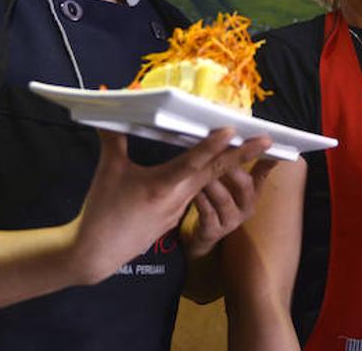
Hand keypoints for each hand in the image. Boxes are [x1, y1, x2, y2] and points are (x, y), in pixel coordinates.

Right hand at [69, 128, 270, 283]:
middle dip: (241, 155)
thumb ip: (113, 138)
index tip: (234, 131)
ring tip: (246, 148)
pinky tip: (209, 169)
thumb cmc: (101, 211)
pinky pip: (193, 194)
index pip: (195, 162)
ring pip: (205, 183)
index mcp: (162, 186)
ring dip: (225, 166)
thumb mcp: (108, 171)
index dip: (215, 146)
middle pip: (214, 172)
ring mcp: (179, 211)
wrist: (96, 254)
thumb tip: (104, 108)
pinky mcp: (174, 219)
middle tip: (266, 140)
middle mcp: (177, 198)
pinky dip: (205, 180)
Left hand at [182, 151, 277, 258]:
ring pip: (224, 198)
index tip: (264, 142)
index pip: (261, 174)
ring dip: (213, 182)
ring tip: (202, 167)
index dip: (263, 159)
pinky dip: (201, 199)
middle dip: (232, 165)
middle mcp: (246, 208)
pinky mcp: (213, 231)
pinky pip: (207, 212)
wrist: (202, 233)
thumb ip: (242, 162)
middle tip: (221, 149)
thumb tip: (256, 140)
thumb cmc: (216, 201)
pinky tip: (194, 189)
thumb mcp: (230, 181)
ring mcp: (230, 222)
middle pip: (244, 185)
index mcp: (252, 194)